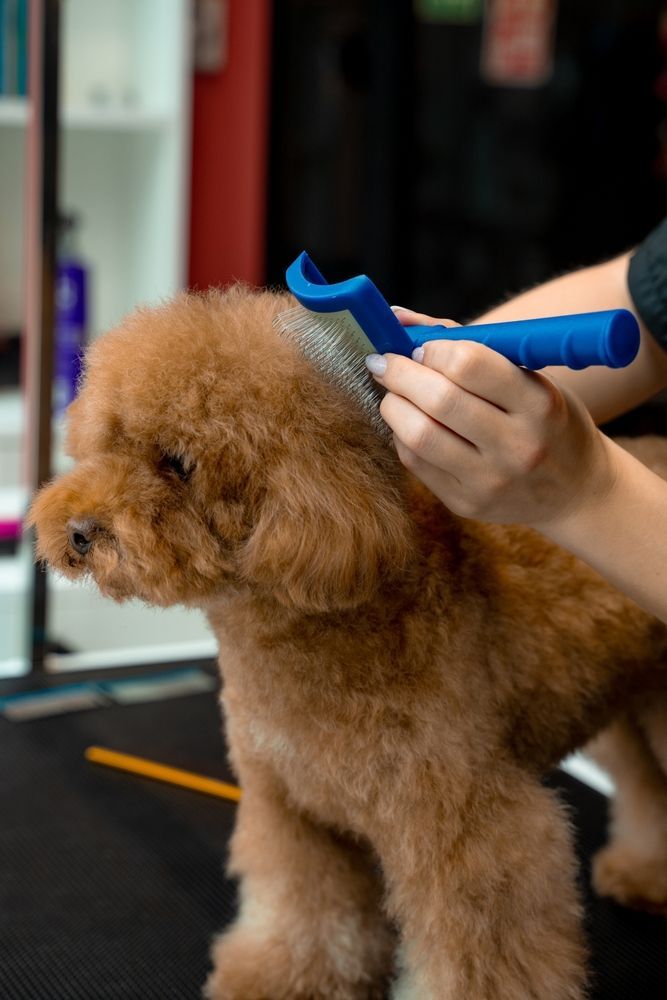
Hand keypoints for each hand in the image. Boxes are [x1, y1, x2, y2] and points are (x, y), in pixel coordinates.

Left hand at [366, 307, 618, 529]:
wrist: (576, 491)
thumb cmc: (547, 420)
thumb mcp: (531, 377)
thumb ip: (468, 344)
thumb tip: (396, 316)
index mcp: (539, 403)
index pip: (469, 364)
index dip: (433, 349)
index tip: (422, 347)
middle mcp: (518, 445)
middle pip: (438, 400)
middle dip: (400, 373)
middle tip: (385, 362)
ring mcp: (491, 480)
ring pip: (418, 435)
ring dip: (393, 405)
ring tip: (393, 393)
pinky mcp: (466, 503)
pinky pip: (415, 462)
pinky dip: (401, 435)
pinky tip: (408, 423)